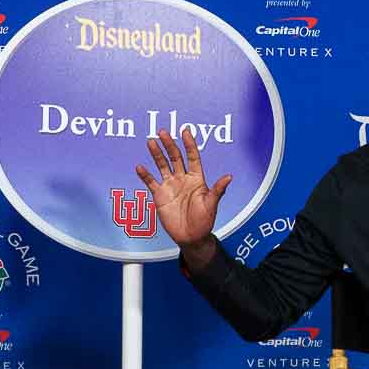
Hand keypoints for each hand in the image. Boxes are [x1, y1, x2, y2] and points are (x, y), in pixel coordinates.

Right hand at [136, 127, 231, 267]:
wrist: (191, 237)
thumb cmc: (204, 221)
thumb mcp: (212, 204)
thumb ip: (218, 190)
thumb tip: (229, 176)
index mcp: (197, 178)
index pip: (192, 157)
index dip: (189, 144)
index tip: (185, 131)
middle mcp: (183, 179)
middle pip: (175, 157)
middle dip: (169, 144)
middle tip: (163, 132)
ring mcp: (170, 186)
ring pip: (162, 165)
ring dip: (156, 154)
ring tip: (151, 142)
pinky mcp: (160, 195)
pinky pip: (151, 182)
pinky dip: (145, 175)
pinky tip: (140, 167)